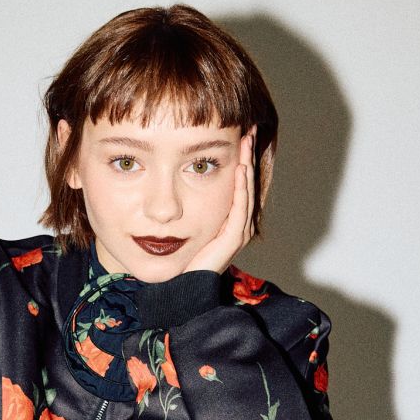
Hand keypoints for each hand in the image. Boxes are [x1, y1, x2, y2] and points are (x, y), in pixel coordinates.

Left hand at [182, 129, 255, 275]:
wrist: (175, 288)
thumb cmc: (173, 257)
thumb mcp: (177, 221)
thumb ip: (180, 202)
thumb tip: (170, 169)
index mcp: (224, 219)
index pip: (236, 183)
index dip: (239, 159)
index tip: (238, 133)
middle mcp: (233, 225)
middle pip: (245, 185)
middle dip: (248, 157)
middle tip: (249, 130)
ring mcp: (234, 234)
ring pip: (245, 195)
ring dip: (247, 168)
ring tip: (246, 144)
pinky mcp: (230, 242)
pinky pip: (239, 211)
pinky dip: (240, 190)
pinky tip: (240, 170)